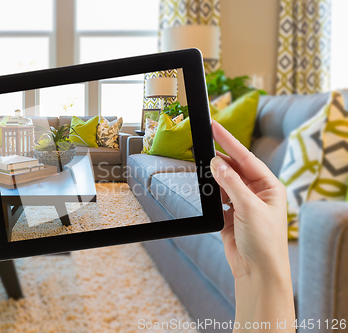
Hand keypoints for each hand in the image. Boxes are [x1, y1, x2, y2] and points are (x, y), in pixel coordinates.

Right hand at [210, 120, 289, 279]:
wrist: (256, 271)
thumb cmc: (264, 242)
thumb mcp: (249, 208)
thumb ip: (232, 183)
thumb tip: (216, 163)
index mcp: (270, 186)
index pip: (246, 158)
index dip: (229, 141)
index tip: (214, 127)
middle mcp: (257, 192)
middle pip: (234, 167)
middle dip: (218, 157)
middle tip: (201, 144)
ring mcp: (243, 203)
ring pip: (224, 181)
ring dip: (212, 175)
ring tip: (199, 165)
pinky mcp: (230, 214)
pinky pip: (217, 196)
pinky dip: (210, 191)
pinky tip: (204, 186)